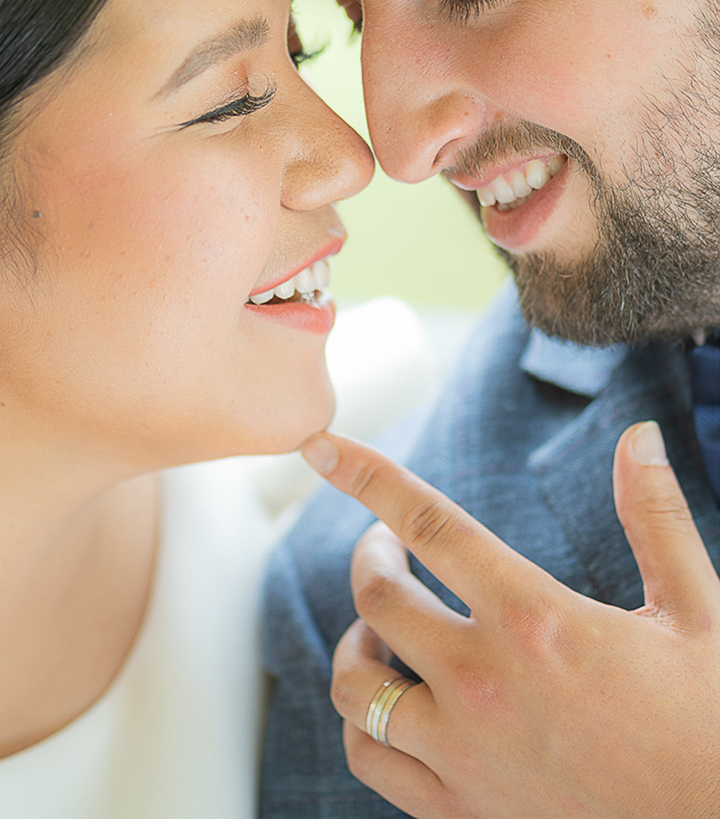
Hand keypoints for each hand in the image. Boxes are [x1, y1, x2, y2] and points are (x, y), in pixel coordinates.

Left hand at [301, 423, 719, 818]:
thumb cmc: (710, 725)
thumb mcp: (696, 612)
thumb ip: (655, 517)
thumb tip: (639, 436)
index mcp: (536, 620)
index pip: (429, 525)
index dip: (366, 475)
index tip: (324, 445)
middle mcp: (483, 683)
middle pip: (377, 597)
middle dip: (370, 555)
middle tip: (385, 545)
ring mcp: (462, 753)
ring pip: (354, 683)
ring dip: (357, 638)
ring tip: (382, 624)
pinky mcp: (458, 811)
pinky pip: (367, 758)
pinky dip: (361, 721)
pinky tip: (391, 701)